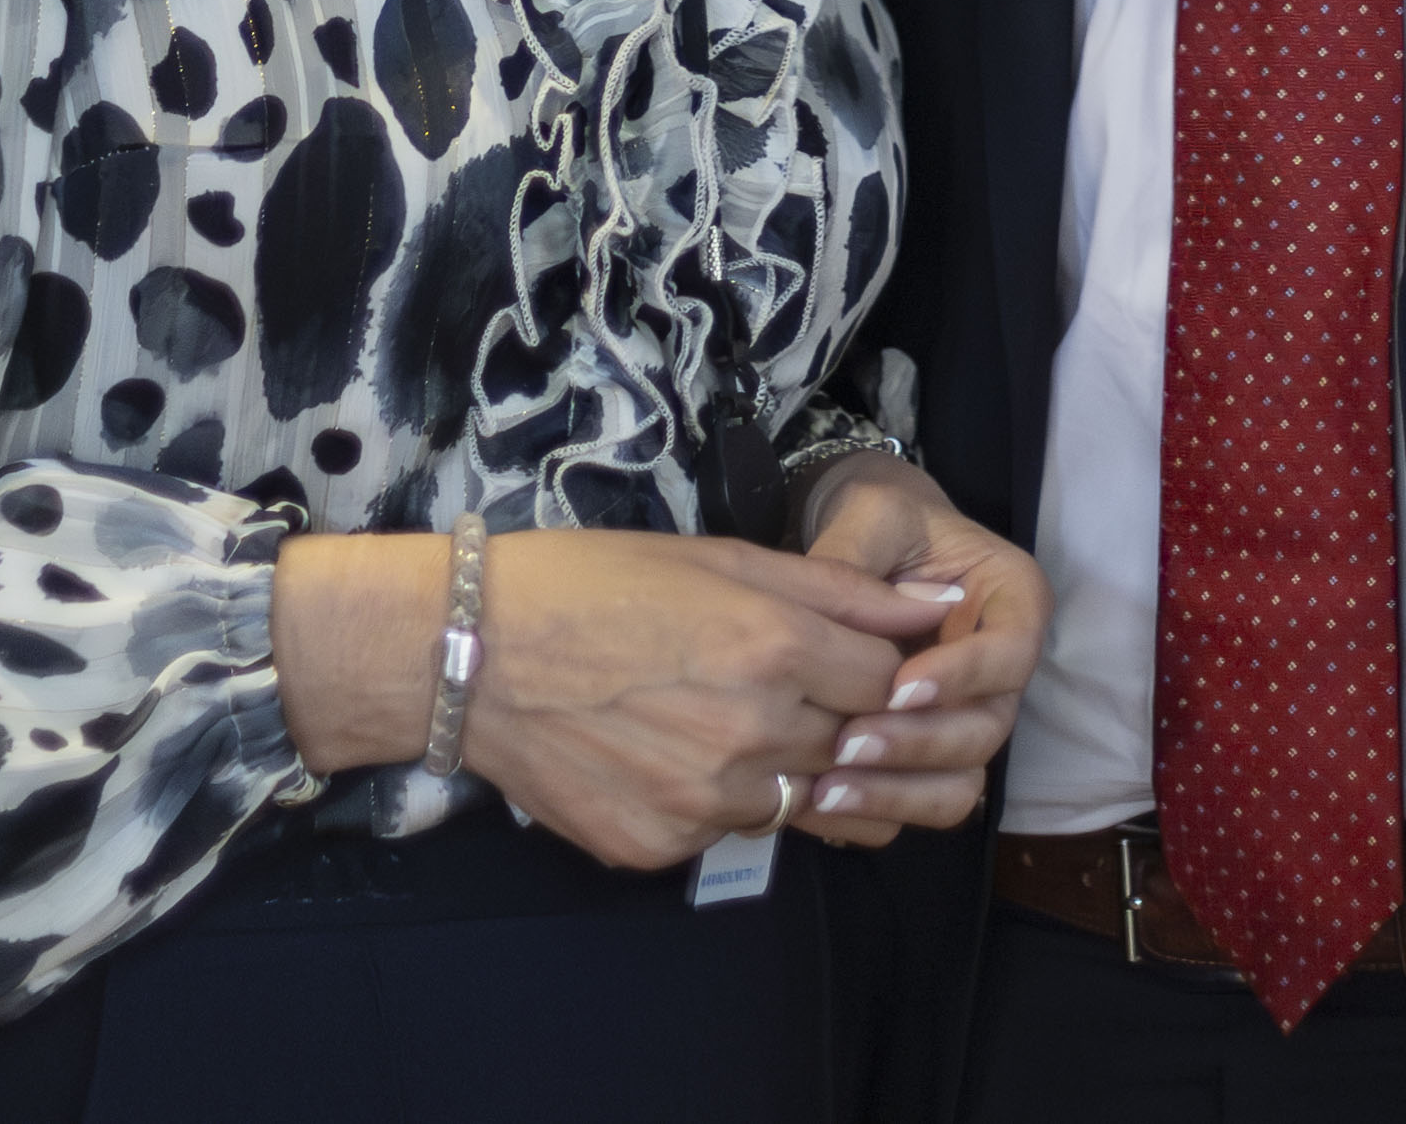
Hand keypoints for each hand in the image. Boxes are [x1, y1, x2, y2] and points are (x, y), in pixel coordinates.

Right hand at [271, 527, 948, 873]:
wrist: (468, 654)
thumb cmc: (591, 583)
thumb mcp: (721, 558)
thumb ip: (842, 588)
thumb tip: (937, 603)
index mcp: (775, 645)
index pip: (890, 682)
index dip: (868, 666)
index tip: (837, 653)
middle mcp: (753, 732)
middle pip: (849, 744)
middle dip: (826, 715)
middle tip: (765, 682)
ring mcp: (706, 800)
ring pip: (793, 797)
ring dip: (774, 762)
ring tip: (709, 715)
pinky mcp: (661, 847)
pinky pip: (721, 832)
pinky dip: (710, 799)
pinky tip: (661, 753)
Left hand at [788, 455, 1047, 847]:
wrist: (866, 549)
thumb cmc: (880, 522)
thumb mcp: (871, 515)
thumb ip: (859, 560)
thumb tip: (844, 626)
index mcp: (1013, 601)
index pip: (1012, 653)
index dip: (964, 677)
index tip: (898, 686)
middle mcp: (1002, 669)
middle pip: (988, 729)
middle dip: (920, 743)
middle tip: (848, 744)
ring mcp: (969, 717)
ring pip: (962, 781)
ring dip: (900, 790)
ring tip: (829, 785)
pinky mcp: (931, 755)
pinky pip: (923, 801)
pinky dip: (881, 809)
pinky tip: (823, 801)